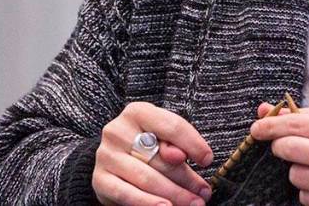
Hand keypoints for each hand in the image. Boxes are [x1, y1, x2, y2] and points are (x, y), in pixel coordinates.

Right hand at [93, 101, 213, 205]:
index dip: (193, 144)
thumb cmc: (146, 145)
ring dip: (174, 194)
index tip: (208, 160)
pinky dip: (148, 203)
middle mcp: (117, 131)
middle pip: (160, 157)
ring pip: (146, 178)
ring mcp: (106, 155)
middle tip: (203, 193)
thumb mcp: (161, 136)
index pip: (171, 126)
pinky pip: (127, 194)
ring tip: (193, 203)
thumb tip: (180, 156)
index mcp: (137, 112)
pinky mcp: (100, 180)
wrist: (114, 159)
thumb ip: (174, 143)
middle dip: (187, 178)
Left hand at [249, 103, 308, 205]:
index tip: (256, 128)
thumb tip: (265, 110)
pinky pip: (307, 199)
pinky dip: (308, 191)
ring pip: (296, 177)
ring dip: (297, 170)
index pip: (295, 125)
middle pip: (290, 151)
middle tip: (285, 145)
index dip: (269, 126)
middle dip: (280, 147)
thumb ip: (305, 115)